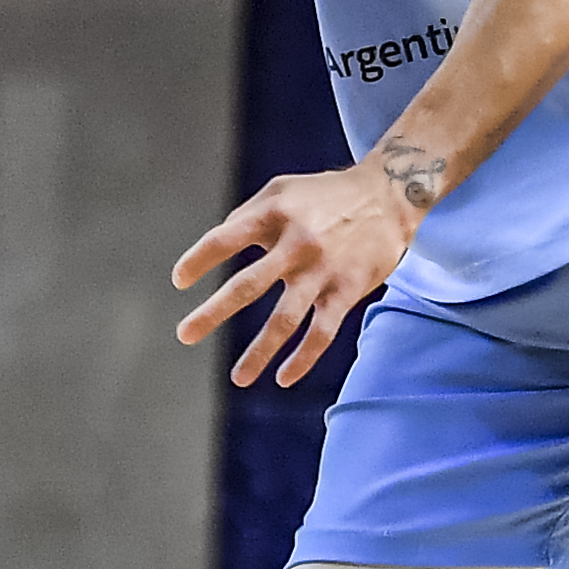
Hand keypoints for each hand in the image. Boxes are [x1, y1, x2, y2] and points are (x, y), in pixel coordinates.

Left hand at [172, 154, 430, 385]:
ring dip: (259, 352)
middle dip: (213, 313)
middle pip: (247, 286)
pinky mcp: (347, 290)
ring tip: (239, 379)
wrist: (389, 194)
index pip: (225, 238)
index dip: (199, 259)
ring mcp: (322, 270)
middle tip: (184, 335)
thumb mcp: (281, 190)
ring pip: (286, 319)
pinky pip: (321, 332)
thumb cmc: (324, 194)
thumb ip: (246, 216)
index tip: (179, 281)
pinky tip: (283, 377)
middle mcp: (297, 243)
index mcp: (274, 214)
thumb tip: (215, 248)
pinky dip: (303, 357)